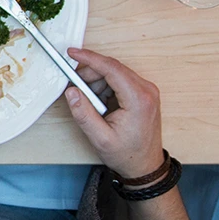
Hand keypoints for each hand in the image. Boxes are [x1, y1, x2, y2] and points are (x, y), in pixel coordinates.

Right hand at [64, 47, 164, 179]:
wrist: (145, 166)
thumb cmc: (127, 154)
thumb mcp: (100, 138)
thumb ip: (83, 113)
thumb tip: (71, 92)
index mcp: (138, 99)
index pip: (111, 68)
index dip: (89, 58)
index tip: (71, 53)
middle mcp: (146, 90)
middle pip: (112, 68)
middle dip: (90, 74)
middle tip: (75, 88)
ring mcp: (147, 90)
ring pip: (115, 73)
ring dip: (97, 82)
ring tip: (91, 104)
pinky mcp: (143, 93)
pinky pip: (120, 80)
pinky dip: (105, 87)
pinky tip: (100, 104)